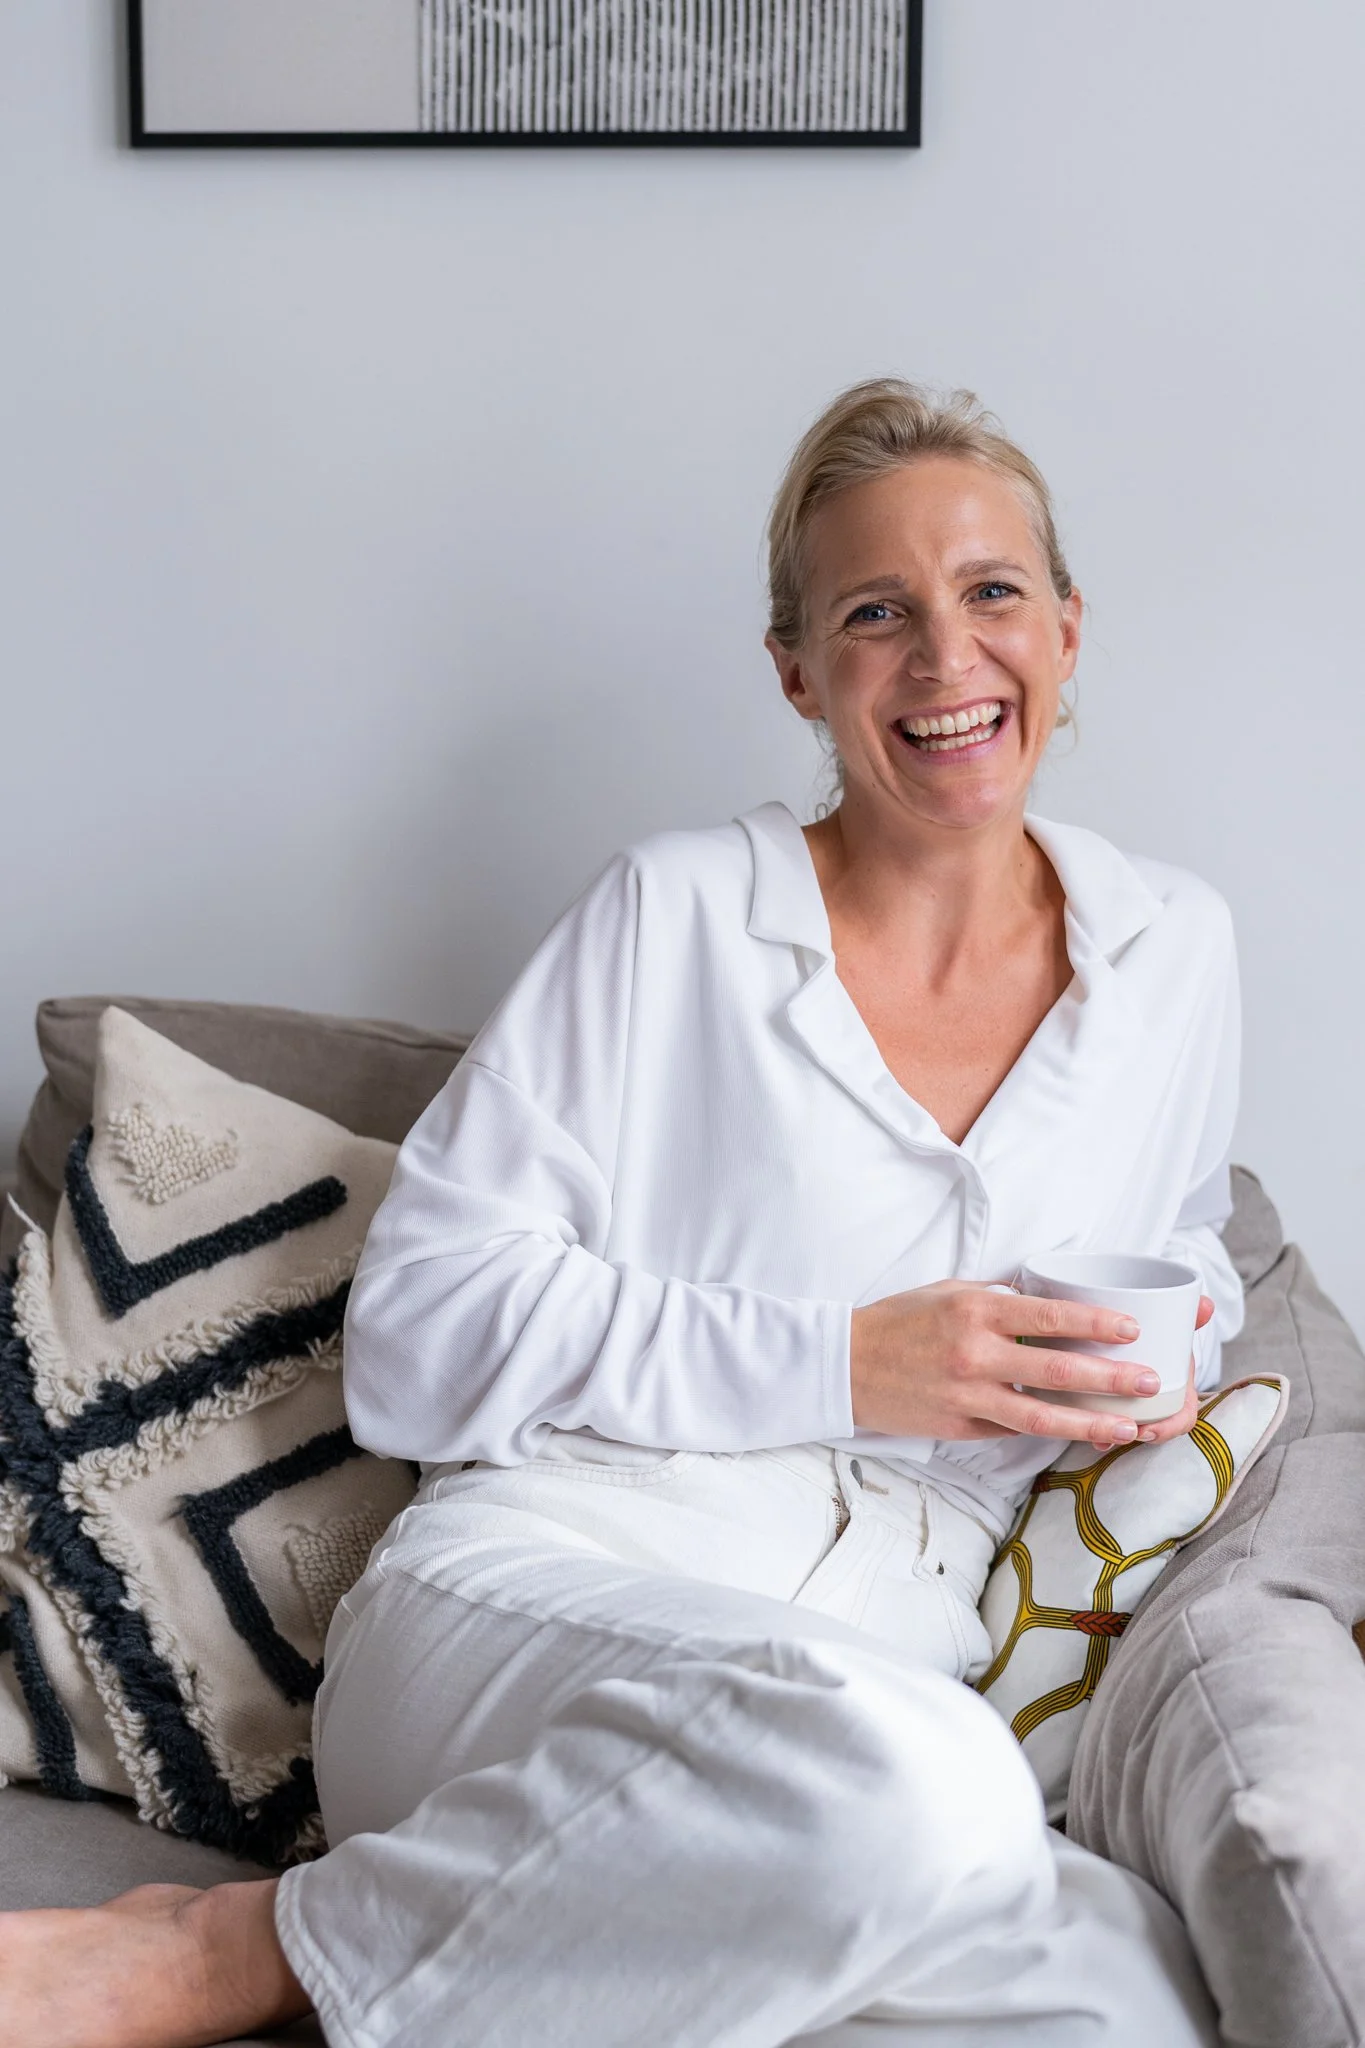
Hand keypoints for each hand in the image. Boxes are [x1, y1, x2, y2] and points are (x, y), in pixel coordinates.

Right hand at [850, 1284, 1215, 1450]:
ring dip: (1089, 1422)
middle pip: (1056, 1370)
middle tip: (1149, 1382)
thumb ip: (997, 1299)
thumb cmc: (899, 1321)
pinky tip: (1078, 1434)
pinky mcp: (959, 1428)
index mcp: (975, 1310)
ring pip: (1041, 1415)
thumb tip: (1045, 1304)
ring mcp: (967, 1396)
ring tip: (1128, 1426)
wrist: (845, 1364)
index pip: (1047, 1316)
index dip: (1094, 1324)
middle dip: (1109, 1378)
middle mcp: (974, 1354)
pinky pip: (1012, 1431)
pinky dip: (1046, 1432)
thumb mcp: (949, 1292)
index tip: (1131, 1329)